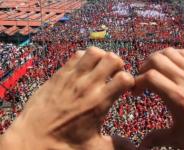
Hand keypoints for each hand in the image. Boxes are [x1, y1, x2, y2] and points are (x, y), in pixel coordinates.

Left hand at [0, 47, 135, 149]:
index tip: (126, 88)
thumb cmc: (64, 145)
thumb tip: (134, 147)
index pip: (124, 78)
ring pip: (94, 52)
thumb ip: (118, 146)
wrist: (31, 139)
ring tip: (101, 68)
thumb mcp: (95, 148)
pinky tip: (85, 69)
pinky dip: (85, 57)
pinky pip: (76, 55)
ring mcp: (72, 77)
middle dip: (119, 65)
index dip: (130, 81)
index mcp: (99, 102)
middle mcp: (88, 85)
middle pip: (112, 59)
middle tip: (115, 74)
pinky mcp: (59, 74)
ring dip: (102, 58)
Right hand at [134, 47, 183, 148]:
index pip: (149, 77)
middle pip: (156, 60)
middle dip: (143, 67)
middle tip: (143, 78)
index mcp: (176, 97)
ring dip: (157, 58)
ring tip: (155, 69)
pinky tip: (172, 66)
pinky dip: (173, 55)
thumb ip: (158, 138)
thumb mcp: (181, 139)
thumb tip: (141, 146)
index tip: (135, 92)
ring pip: (170, 52)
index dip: (137, 82)